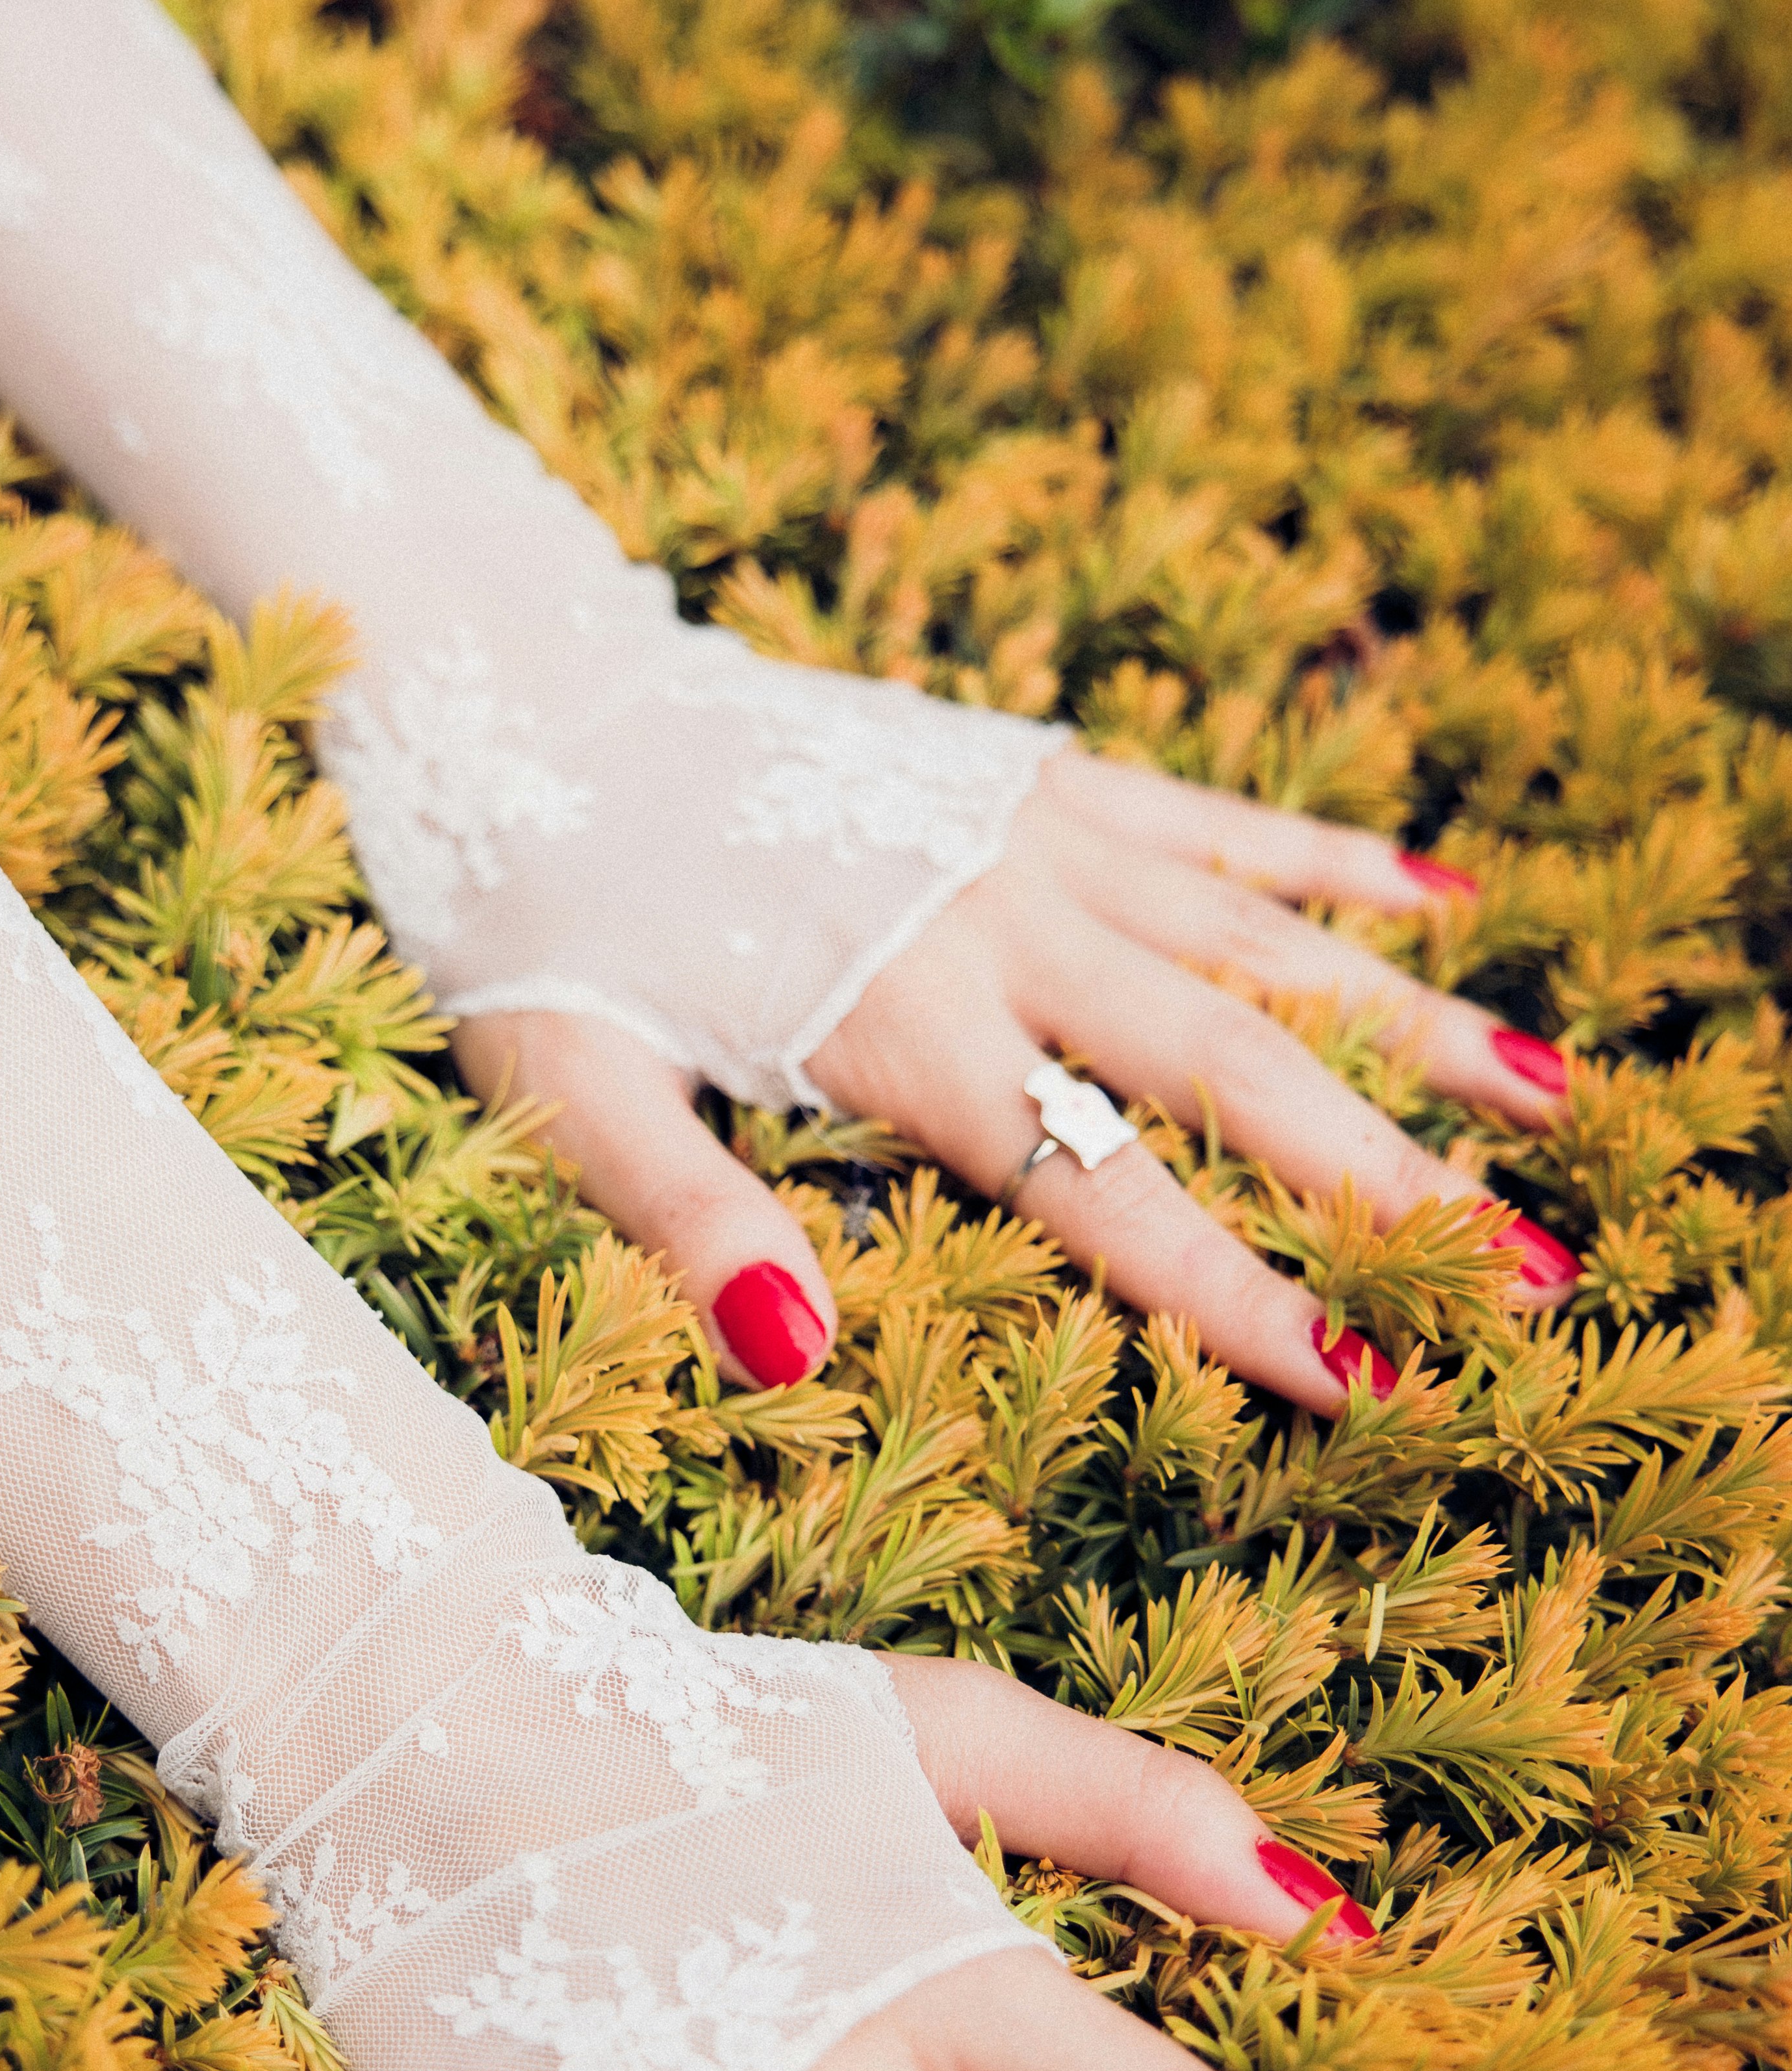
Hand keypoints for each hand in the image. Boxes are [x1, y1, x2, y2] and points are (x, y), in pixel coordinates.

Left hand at [455, 745, 1576, 1417]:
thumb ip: (685, 1218)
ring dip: (1411, 1023)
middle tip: (1536, 1274)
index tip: (1365, 1375)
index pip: (1107, 1194)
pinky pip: (1210, 818)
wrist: (520, 695)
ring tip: (1549, 1096)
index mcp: (900, 1033)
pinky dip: (1323, 862)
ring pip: (1263, 943)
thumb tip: (796, 1354)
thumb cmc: (532, 916)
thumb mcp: (561, 1092)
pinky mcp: (1027, 768)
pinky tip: (1435, 898)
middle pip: (1235, 1073)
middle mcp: (1000, 929)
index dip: (1238, 1294)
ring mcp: (1030, 835)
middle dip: (1392, 1178)